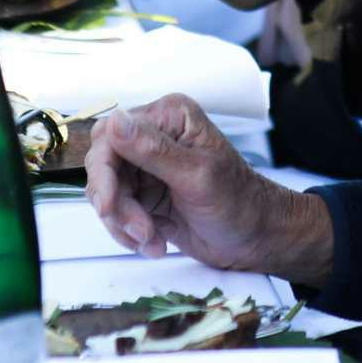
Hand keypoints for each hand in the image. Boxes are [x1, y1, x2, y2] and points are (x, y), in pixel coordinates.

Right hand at [84, 94, 333, 281]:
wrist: (257, 239)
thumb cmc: (240, 202)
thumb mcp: (197, 175)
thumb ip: (153, 150)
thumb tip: (116, 120)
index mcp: (169, 118)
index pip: (112, 134)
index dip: (104, 170)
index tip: (110, 203)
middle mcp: (154, 137)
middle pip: (103, 165)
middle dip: (116, 203)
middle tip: (138, 230)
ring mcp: (147, 168)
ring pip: (107, 193)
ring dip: (124, 223)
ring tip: (152, 240)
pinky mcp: (145, 197)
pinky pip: (117, 213)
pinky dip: (130, 233)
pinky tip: (155, 244)